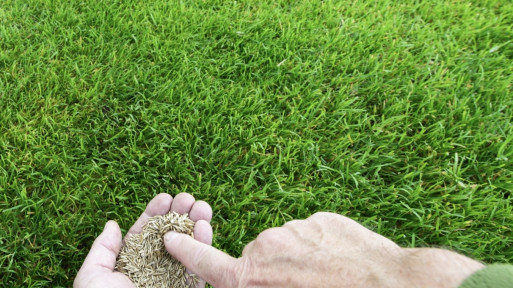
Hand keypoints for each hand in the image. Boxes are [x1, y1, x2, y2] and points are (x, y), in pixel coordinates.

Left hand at [74, 193, 212, 287]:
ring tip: (202, 206)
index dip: (155, 213)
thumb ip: (102, 250)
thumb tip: (112, 223)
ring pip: (188, 247)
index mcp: (130, 265)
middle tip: (188, 198)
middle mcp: (154, 270)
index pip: (145, 233)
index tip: (165, 197)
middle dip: (179, 214)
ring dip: (196, 224)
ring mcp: (173, 280)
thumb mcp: (92, 278)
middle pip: (170, 236)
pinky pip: (200, 267)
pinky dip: (205, 246)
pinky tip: (206, 227)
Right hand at [164, 212, 483, 287]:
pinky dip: (321, 247)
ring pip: (289, 245)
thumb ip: (255, 284)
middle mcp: (268, 247)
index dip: (189, 252)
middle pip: (259, 258)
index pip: (212, 265)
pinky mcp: (321, 218)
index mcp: (254, 276)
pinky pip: (312, 234)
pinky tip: (342, 264)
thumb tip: (245, 276)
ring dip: (301, 259)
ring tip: (329, 279)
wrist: (391, 285)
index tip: (171, 237)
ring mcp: (296, 229)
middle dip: (272, 271)